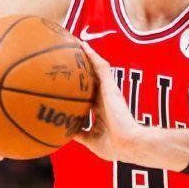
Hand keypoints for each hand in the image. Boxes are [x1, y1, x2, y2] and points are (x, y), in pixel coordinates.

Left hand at [74, 42, 141, 161]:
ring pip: (95, 67)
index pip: (87, 95)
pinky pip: (100, 66)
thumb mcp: (91, 141)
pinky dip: (91, 54)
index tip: (65, 82)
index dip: (78, 88)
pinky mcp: (110, 86)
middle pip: (90, 77)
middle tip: (66, 55)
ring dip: (85, 54)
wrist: (128, 143)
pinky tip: (81, 44)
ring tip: (72, 41)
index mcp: (101, 109)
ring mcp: (108, 90)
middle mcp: (104, 96)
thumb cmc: (113, 146)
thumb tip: (61, 131)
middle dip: (80, 67)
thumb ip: (78, 133)